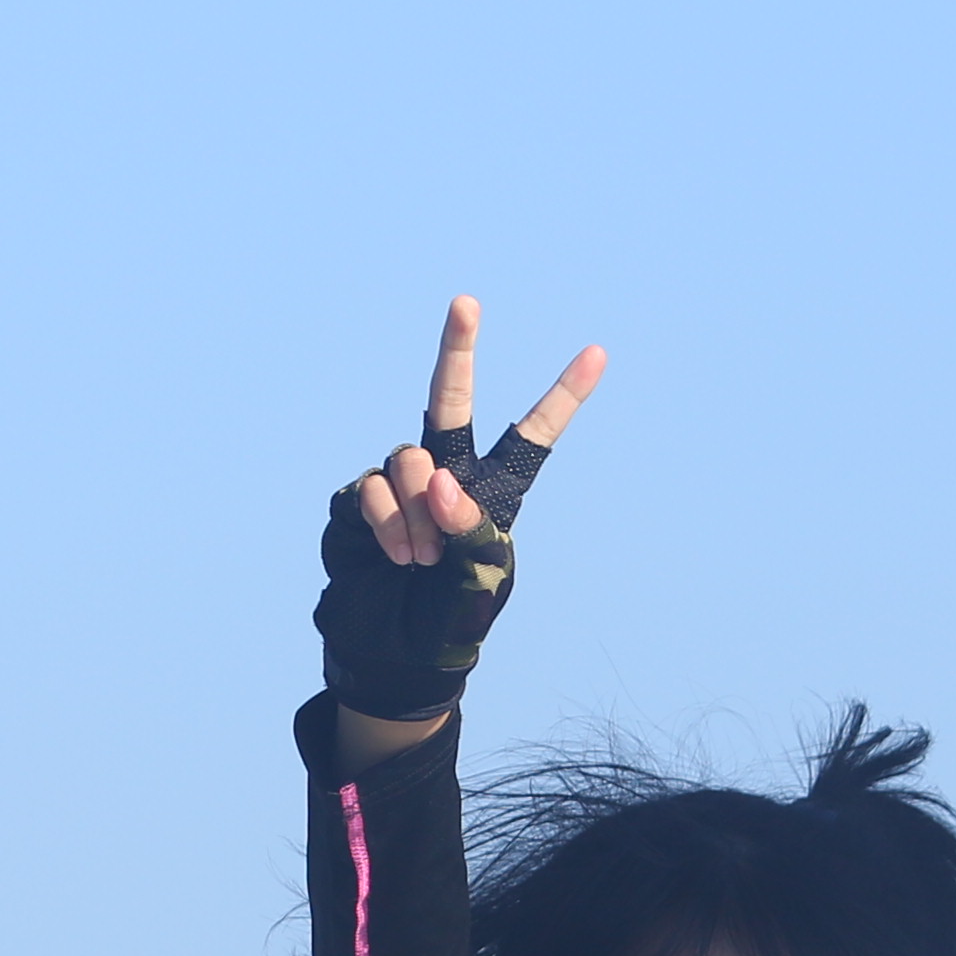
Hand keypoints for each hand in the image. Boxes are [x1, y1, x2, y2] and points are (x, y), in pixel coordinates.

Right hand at [316, 294, 607, 736]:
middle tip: (467, 302)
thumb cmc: (446, 621)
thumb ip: (470, 530)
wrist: (390, 652)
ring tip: (420, 558)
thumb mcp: (478, 582)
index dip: (564, 397)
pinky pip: (371, 489)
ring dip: (416, 512)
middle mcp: (446, 475)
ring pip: (409, 461)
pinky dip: (386, 524)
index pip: (532, 437)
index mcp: (493, 492)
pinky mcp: (358, 497)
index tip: (597, 354)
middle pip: (449, 400)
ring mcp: (399, 483)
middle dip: (457, 349)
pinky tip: (393, 556)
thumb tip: (437, 481)